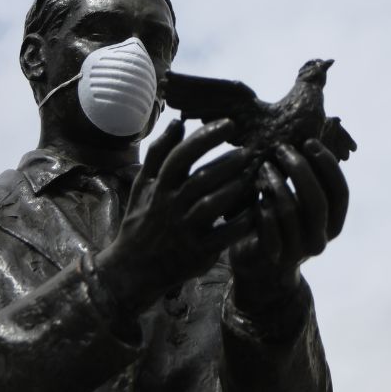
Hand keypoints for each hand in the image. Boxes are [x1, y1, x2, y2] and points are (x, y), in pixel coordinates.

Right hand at [95, 118, 254, 315]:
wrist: (133, 269)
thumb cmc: (142, 220)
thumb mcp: (142, 185)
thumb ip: (159, 153)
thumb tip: (178, 122)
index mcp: (158, 188)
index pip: (180, 156)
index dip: (204, 138)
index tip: (228, 123)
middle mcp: (170, 207)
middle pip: (200, 179)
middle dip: (227, 162)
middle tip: (251, 150)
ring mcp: (184, 231)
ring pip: (212, 205)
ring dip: (235, 189)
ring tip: (254, 175)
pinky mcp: (197, 252)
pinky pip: (223, 236)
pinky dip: (240, 222)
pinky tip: (256, 209)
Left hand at [228, 139, 348, 313]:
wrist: (261, 268)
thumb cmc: (280, 223)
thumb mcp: (299, 202)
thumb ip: (308, 179)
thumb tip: (309, 131)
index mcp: (334, 224)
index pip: (340, 192)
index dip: (327, 165)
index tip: (309, 142)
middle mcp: (321, 240)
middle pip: (317, 201)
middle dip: (300, 170)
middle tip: (282, 148)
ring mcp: (298, 252)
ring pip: (290, 211)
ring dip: (276, 183)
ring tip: (263, 166)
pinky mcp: (273, 257)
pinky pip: (268, 227)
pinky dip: (261, 206)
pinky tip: (254, 194)